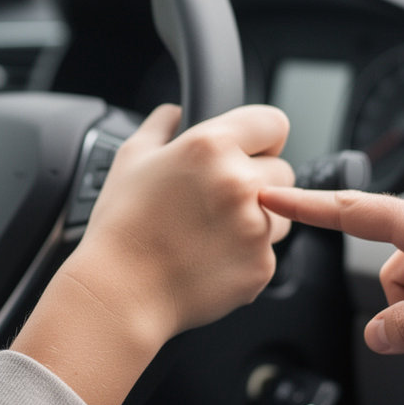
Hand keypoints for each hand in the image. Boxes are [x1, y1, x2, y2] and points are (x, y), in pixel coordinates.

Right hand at [13, 103, 293, 404]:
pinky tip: (209, 256)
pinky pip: (267, 251)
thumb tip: (174, 112)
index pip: (272, 123)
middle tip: (218, 198)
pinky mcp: (261, 266)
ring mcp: (255, 227)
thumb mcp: (131, 159)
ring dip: (258, 217)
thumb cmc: (121, 226)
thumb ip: (160, 125)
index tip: (251, 149)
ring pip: (281, 213)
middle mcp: (240, 182)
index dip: (262, 135)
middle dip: (258, 180)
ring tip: (211, 230)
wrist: (121, 292)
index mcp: (210, 147)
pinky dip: (246, 254)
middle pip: (282, 170)